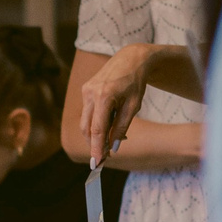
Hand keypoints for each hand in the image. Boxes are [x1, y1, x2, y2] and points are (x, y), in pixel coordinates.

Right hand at [76, 45, 157, 165]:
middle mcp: (90, 93)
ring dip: (95, 134)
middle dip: (94, 144)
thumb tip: (113, 147)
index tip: (96, 164)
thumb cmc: (136, 81)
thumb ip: (122, 127)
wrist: (130, 58)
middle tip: (105, 156)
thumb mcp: (134, 106)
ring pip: (85, 121)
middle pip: (87, 128)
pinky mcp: (85, 89)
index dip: (96, 148)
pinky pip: (88, 112)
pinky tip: (108, 125)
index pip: (97, 130)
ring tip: (110, 140)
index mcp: (104, 96)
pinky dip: (95, 123)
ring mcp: (85, 90)